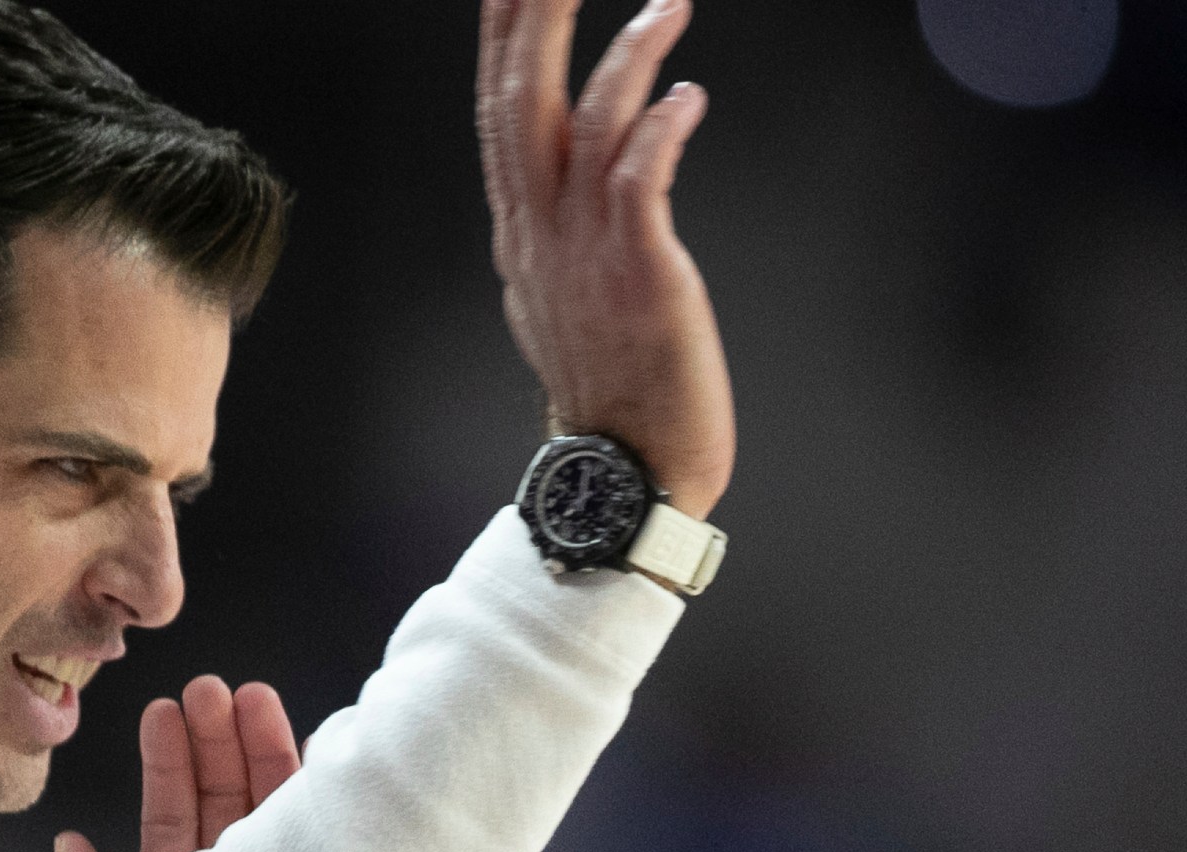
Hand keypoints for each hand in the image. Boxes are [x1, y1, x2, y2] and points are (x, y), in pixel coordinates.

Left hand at [44, 675, 300, 851]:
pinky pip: (313, 850)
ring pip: (264, 818)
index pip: (170, 822)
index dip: (167, 765)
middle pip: (220, 808)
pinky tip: (314, 753)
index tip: (162, 710)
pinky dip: (313, 801)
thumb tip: (69, 843)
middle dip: (216, 744)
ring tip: (254, 697)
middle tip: (208, 688)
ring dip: (261, 753)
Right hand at [477, 0, 736, 518]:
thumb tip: (544, 192)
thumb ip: (549, 233)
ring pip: (587, 127)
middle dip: (536, 18)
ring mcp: (585, 254)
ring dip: (626, 55)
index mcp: (519, 231)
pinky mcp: (640, 275)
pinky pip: (638, 182)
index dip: (502, 38)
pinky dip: (660, 129)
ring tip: (667, 2)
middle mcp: (539, 233)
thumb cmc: (607, 387)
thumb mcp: (554, 296)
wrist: (623, 471)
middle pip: (522, 101)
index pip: (498, 112)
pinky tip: (688, 94)